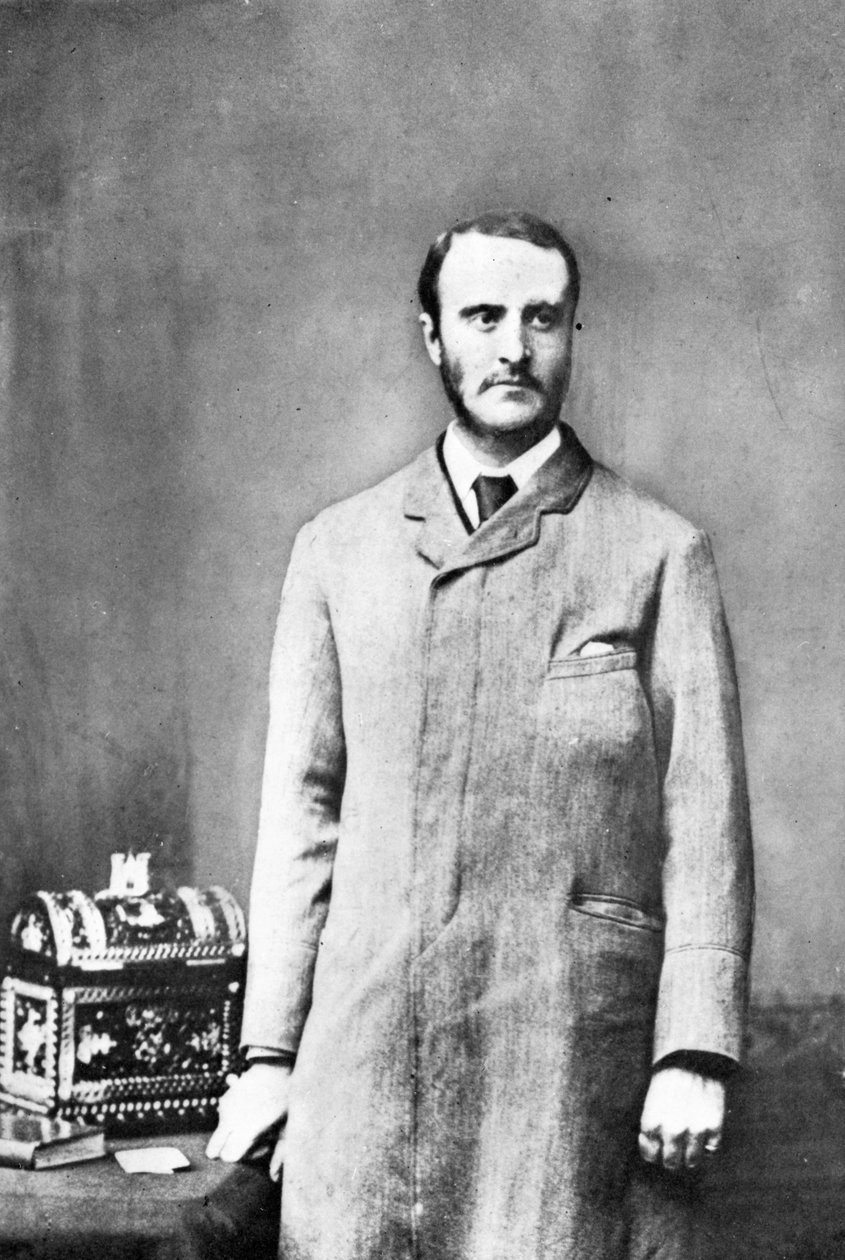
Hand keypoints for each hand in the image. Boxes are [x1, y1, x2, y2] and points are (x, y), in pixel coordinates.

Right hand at [206, 1061, 292, 1181]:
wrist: (276, 1066)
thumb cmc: (285, 1099)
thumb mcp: (289, 1128)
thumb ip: (281, 1155)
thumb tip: (274, 1178)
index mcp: (245, 1131)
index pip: (228, 1157)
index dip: (243, 1158)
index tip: (261, 1146)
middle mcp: (230, 1120)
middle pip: (213, 1150)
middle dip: (226, 1150)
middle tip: (247, 1141)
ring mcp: (225, 1108)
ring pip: (219, 1131)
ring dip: (231, 1132)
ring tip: (255, 1119)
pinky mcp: (225, 1097)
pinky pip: (223, 1115)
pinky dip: (232, 1116)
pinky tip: (250, 1108)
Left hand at [638, 1066, 724, 1173]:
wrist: (693, 1055)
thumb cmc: (668, 1075)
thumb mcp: (651, 1099)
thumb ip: (652, 1125)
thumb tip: (654, 1147)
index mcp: (651, 1122)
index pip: (650, 1155)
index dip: (653, 1152)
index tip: (657, 1145)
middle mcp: (672, 1130)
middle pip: (672, 1163)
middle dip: (672, 1159)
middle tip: (675, 1150)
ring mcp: (694, 1130)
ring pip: (693, 1162)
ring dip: (691, 1156)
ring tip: (690, 1145)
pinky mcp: (714, 1126)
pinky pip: (711, 1150)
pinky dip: (708, 1145)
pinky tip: (704, 1133)